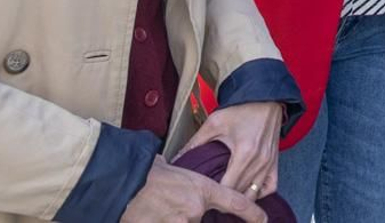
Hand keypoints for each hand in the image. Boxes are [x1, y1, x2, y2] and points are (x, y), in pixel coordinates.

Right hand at [121, 156, 265, 222]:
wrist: (121, 183)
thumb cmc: (147, 172)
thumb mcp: (176, 167)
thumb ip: (189, 177)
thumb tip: (185, 172)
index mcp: (202, 190)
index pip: (236, 202)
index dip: (252, 213)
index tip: (263, 220)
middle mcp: (194, 210)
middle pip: (200, 219)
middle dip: (187, 214)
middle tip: (169, 204)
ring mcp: (178, 222)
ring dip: (172, 218)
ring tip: (158, 209)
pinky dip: (162, 220)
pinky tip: (153, 214)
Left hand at [177, 100, 283, 199]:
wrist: (267, 98)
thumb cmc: (242, 108)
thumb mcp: (214, 122)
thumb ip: (195, 142)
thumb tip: (176, 158)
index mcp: (244, 153)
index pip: (229, 188)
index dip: (215, 194)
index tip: (205, 192)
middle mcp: (259, 161)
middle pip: (240, 193)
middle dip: (225, 197)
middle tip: (212, 194)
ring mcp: (269, 163)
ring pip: (254, 194)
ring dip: (241, 196)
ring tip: (228, 194)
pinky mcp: (275, 162)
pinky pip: (270, 186)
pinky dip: (259, 192)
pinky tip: (248, 188)